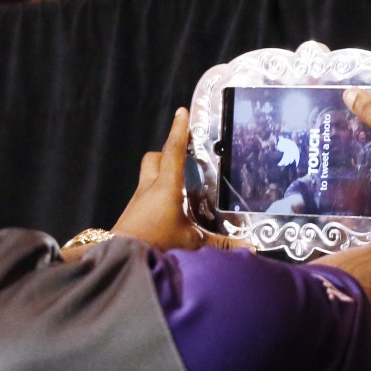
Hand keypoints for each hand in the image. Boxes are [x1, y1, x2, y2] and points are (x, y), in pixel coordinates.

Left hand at [111, 108, 245, 251]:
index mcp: (166, 186)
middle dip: (168, 152)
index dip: (179, 130)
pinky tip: (170, 209)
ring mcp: (138, 200)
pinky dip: (158, 194)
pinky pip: (145, 194)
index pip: (173, 150)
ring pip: (148, 175)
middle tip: (185, 157)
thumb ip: (221, 244)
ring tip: (182, 185)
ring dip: (162, 174)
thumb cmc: (156, 245)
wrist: (120, 258)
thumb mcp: (192, 243)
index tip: (182, 112)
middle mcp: (149, 187)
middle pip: (155, 158)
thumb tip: (250, 248)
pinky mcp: (132, 213)